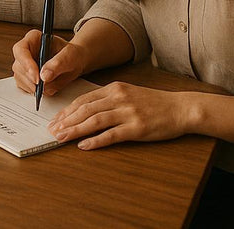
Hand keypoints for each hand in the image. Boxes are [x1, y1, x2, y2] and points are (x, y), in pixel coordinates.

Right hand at [11, 30, 84, 97]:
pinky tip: (45, 88)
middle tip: (44, 86)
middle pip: (18, 65)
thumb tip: (44, 76)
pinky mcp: (25, 75)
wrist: (76, 62)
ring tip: (49, 86)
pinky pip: (23, 85)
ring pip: (19, 76)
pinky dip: (33, 89)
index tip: (37, 77)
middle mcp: (26, 50)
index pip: (20, 49)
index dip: (26, 63)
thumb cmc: (73, 55)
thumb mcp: (70, 56)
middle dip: (31, 78)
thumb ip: (58, 64)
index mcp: (33, 38)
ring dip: (32, 85)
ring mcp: (24, 63)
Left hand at [48, 82, 190, 149]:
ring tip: (61, 138)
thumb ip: (108, 99)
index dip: (67, 111)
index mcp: (113, 89)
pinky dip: (95, 140)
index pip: (83, 99)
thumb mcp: (128, 93)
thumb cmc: (154, 103)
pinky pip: (111, 135)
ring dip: (75, 130)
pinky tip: (84, 146)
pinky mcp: (137, 128)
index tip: (55, 120)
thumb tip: (85, 111)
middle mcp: (118, 98)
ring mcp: (128, 113)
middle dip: (66, 121)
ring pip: (94, 121)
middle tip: (52, 130)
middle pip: (85, 110)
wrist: (181, 108)